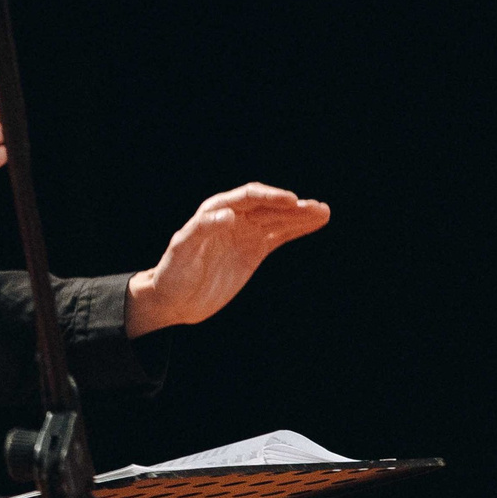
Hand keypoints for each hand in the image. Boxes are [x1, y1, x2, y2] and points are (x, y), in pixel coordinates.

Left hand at [124, 184, 329, 335]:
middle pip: (268, 207)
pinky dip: (297, 230)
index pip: (247, 198)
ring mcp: (245, 234)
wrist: (173, 300)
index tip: (292, 201)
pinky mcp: (253, 251)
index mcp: (214, 212)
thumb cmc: (172, 273)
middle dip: (292, 207)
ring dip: (300, 216)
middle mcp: (232, 218)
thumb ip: (202, 230)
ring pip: (278, 220)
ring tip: (324, 212)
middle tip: (318, 208)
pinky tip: (314, 223)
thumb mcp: (183, 251)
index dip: (270, 197)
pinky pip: (279, 236)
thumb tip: (228, 215)